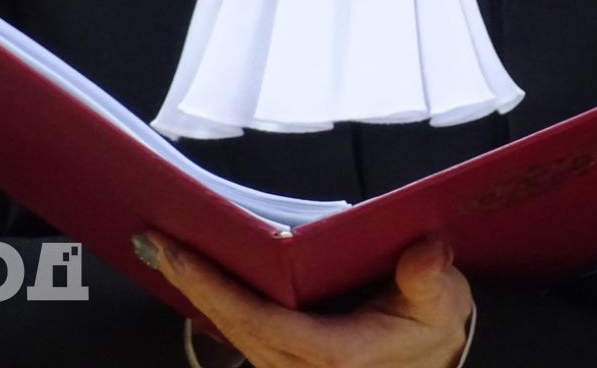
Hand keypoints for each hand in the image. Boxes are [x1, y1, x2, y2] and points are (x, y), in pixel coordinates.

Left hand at [136, 231, 472, 367]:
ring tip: (164, 253)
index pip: (261, 321)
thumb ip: (431, 279)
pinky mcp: (288, 363)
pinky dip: (217, 305)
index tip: (181, 253)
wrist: (437, 362)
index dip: (215, 288)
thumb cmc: (434, 330)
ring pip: (232, 335)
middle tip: (155, 241)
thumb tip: (428, 251)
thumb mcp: (441, 303)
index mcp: (335, 356)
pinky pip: (242, 336)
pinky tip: (196, 278)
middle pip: (233, 327)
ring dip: (197, 294)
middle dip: (191, 283)